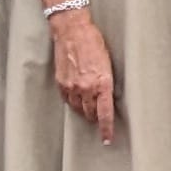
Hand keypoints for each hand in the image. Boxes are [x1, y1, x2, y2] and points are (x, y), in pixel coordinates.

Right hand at [49, 10, 117, 144]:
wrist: (72, 30)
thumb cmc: (94, 43)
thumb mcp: (109, 64)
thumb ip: (107, 83)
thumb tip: (107, 97)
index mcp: (102, 83)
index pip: (105, 114)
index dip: (106, 129)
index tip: (107, 140)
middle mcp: (86, 88)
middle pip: (91, 114)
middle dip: (96, 118)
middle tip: (100, 118)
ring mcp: (71, 86)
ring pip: (78, 109)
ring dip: (84, 110)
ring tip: (89, 107)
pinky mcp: (61, 82)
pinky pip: (67, 100)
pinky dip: (73, 101)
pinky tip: (77, 97)